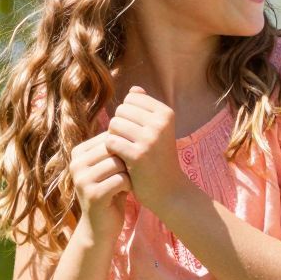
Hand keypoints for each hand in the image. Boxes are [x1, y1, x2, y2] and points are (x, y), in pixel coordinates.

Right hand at [70, 133, 129, 233]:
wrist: (101, 226)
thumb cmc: (110, 191)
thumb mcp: (109, 166)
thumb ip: (113, 147)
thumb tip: (128, 121)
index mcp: (78, 153)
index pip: (108, 138)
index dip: (122, 149)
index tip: (123, 165)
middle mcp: (76, 164)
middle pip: (113, 149)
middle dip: (126, 161)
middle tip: (127, 175)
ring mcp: (82, 179)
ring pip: (117, 163)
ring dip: (128, 174)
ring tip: (125, 183)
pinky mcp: (92, 194)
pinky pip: (121, 179)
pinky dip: (128, 186)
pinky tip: (125, 193)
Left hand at [101, 87, 192, 208]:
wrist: (169, 190)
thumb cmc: (159, 158)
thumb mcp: (159, 129)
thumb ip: (146, 108)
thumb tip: (134, 89)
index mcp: (166, 113)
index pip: (131, 98)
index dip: (128, 114)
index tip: (136, 131)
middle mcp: (160, 123)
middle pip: (121, 110)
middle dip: (119, 126)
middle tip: (129, 143)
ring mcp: (150, 139)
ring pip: (114, 125)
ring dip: (114, 138)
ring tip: (125, 151)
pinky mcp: (138, 155)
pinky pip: (111, 141)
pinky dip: (111, 150)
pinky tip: (121, 159)